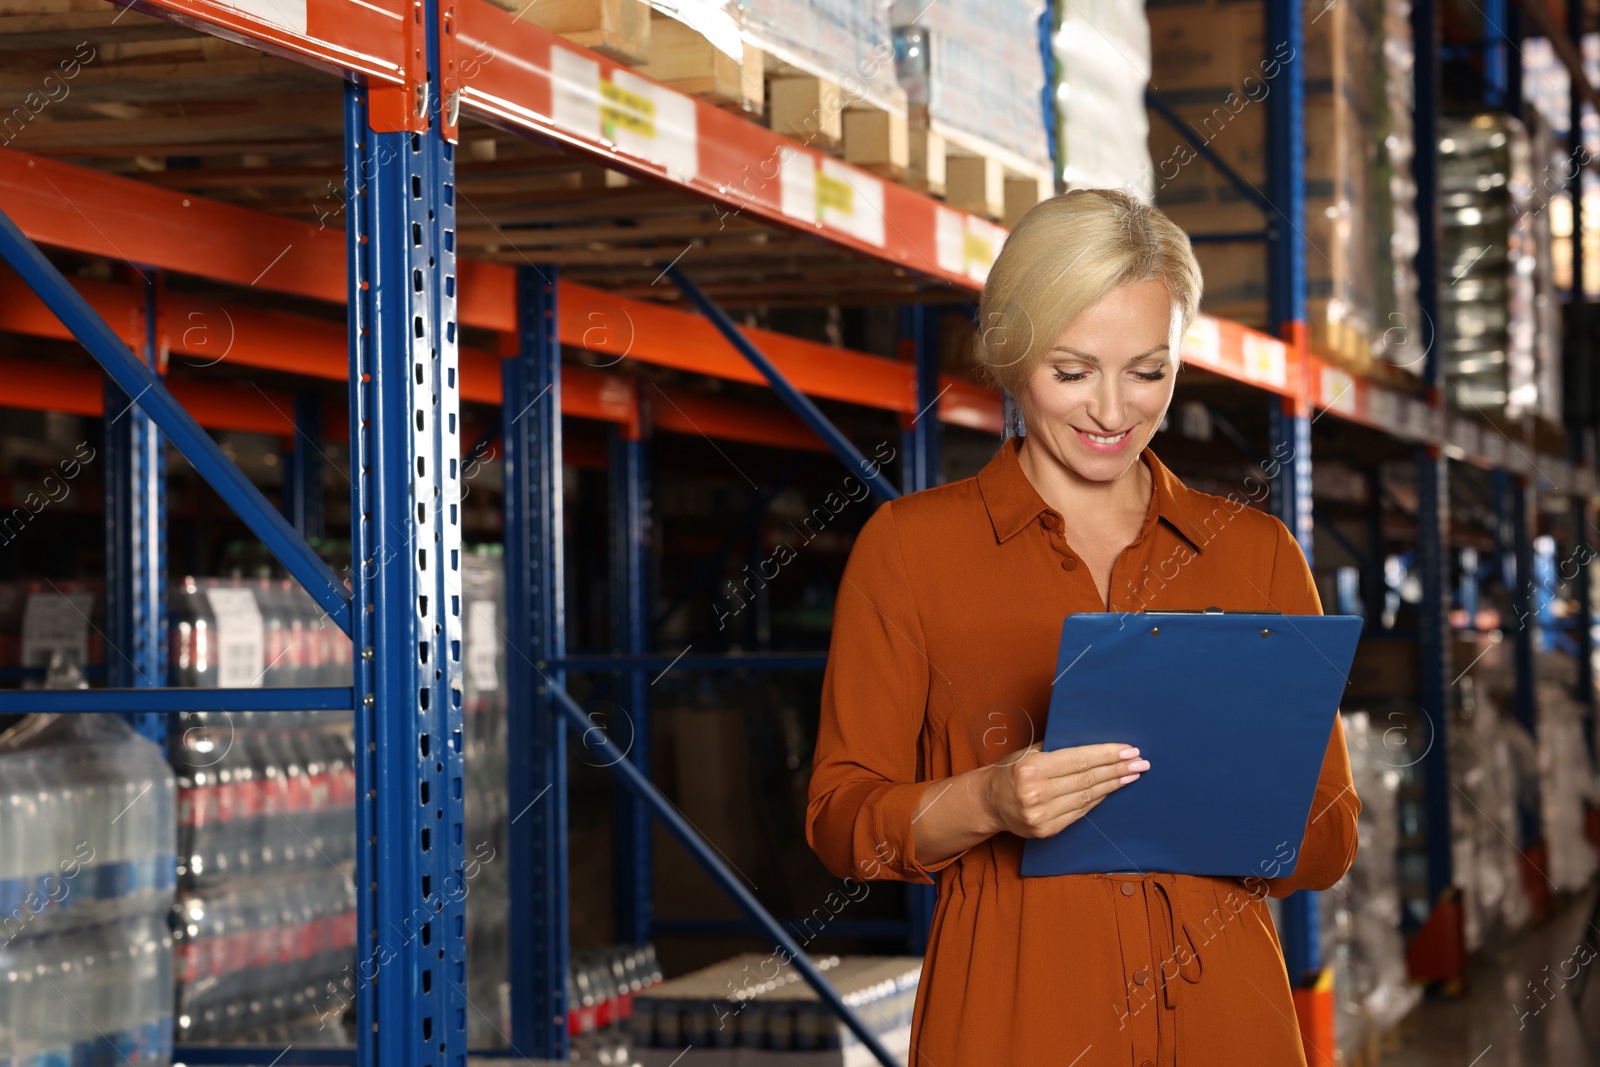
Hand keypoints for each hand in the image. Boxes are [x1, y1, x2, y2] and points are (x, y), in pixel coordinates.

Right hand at [978, 742, 1148, 838]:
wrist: (988, 803)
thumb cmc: (1010, 771)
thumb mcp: (1027, 752)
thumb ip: (1055, 748)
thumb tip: (1093, 743)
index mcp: (1031, 768)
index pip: (1078, 760)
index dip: (1106, 755)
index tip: (1128, 750)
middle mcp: (1035, 793)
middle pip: (1086, 779)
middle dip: (1117, 769)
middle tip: (1140, 762)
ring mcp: (1041, 815)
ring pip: (1086, 797)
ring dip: (1113, 785)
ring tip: (1132, 775)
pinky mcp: (1046, 830)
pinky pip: (1079, 813)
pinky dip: (1097, 800)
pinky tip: (1111, 790)